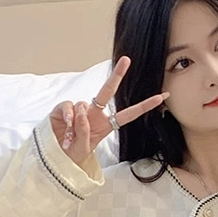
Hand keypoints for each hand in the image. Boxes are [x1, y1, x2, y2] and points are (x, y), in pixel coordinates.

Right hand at [49, 56, 168, 168]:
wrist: (55, 157)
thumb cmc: (73, 154)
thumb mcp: (84, 148)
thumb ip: (85, 131)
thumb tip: (81, 112)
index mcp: (105, 125)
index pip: (127, 114)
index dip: (144, 106)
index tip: (161, 97)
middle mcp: (94, 114)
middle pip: (108, 91)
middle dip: (117, 75)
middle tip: (127, 59)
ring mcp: (79, 110)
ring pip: (84, 105)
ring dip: (78, 122)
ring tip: (72, 137)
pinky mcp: (63, 109)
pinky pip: (69, 107)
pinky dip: (68, 116)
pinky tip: (66, 127)